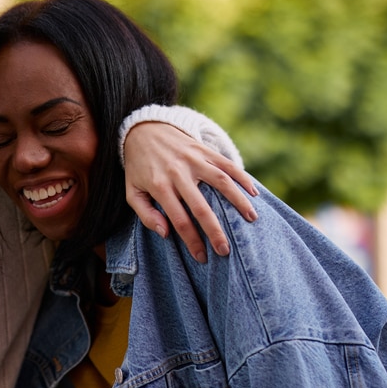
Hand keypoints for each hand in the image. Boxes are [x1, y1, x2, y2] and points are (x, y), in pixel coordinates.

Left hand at [123, 122, 256, 261]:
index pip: (178, 220)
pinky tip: (254, 193)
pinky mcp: (203, 149)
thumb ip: (145, 215)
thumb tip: (165, 234)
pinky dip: (242, 177)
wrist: (143, 129)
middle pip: (201, 207)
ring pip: (220, 182)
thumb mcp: (132, 192)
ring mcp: (193, 159)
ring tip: (252, 219)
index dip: (191, 241)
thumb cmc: (139, 168)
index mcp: (160, 186)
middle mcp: (178, 173)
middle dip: (214, 231)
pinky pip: (226, 163)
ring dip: (238, 201)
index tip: (202, 257)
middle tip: (225, 250)